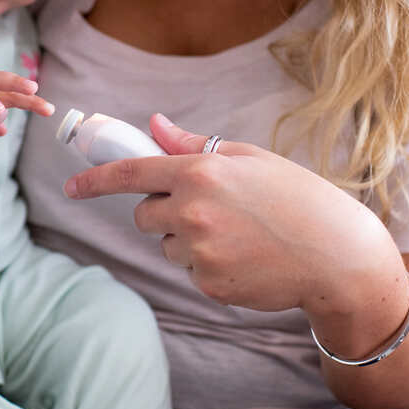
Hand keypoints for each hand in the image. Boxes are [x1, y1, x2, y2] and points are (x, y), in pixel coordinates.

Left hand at [64, 113, 402, 318]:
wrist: (337, 255)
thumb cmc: (296, 196)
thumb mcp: (248, 159)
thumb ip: (193, 146)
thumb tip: (154, 125)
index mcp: (200, 172)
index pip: (130, 173)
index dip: (95, 180)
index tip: (71, 188)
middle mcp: (192, 212)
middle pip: (145, 216)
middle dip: (162, 211)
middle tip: (205, 208)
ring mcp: (200, 251)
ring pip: (168, 245)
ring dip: (187, 239)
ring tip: (238, 234)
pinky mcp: (209, 284)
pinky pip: (191, 270)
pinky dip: (208, 264)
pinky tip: (245, 257)